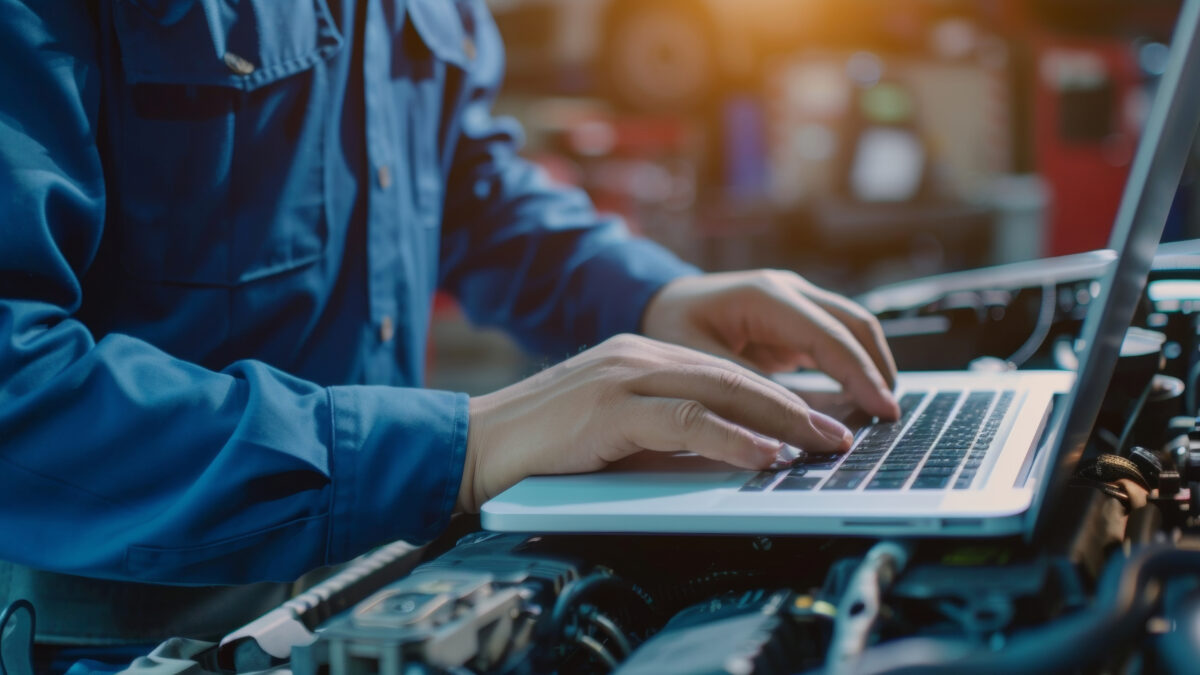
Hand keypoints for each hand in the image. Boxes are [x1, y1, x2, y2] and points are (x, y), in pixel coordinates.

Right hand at [457, 334, 854, 512]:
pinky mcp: (611, 407)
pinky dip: (734, 438)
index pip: (726, 372)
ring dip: (780, 419)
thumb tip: (727, 453)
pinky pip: (687, 420)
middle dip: (796, 406)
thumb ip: (666, 432)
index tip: (818, 422)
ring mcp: (624, 376)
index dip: (779, 398)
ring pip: (721, 390)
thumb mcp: (616, 431)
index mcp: (641, 358)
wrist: (476, 444)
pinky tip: (764, 455)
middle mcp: (639, 356)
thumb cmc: (542, 447)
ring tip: (820, 444)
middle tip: (840, 433)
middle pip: (735, 375)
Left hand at [641, 270, 898, 418]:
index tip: (883, 410)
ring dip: (871, 366)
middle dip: (878, 369)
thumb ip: (745, 387)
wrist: (656, 302)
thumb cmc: (670, 327)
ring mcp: (795, 301)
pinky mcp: (795, 319)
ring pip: (852, 329)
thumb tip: (796, 420)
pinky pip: (835, 340)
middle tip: (891, 416)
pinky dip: (853, 367)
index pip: (828, 335)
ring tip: (881, 411)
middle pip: (854, 324)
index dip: (860, 373)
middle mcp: (787, 290)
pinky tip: (859, 400)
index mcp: (764, 295)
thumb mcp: (696, 361)